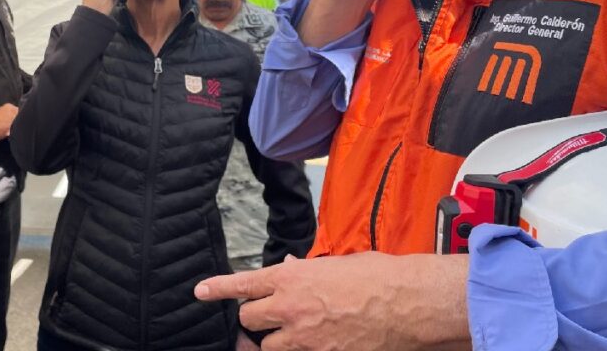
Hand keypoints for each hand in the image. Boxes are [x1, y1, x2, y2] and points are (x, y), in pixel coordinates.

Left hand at [194, 253, 470, 350]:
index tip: (200, 292)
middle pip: (248, 320)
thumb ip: (307, 270)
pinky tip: (312, 344)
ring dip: (275, 341)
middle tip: (267, 317)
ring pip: (267, 347)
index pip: (242, 284)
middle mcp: (289, 308)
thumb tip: (293, 269)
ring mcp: (303, 338)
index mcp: (291, 279)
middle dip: (255, 319)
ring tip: (293, 334)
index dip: (217, 289)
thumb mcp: (335, 264)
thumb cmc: (376, 278)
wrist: (405, 303)